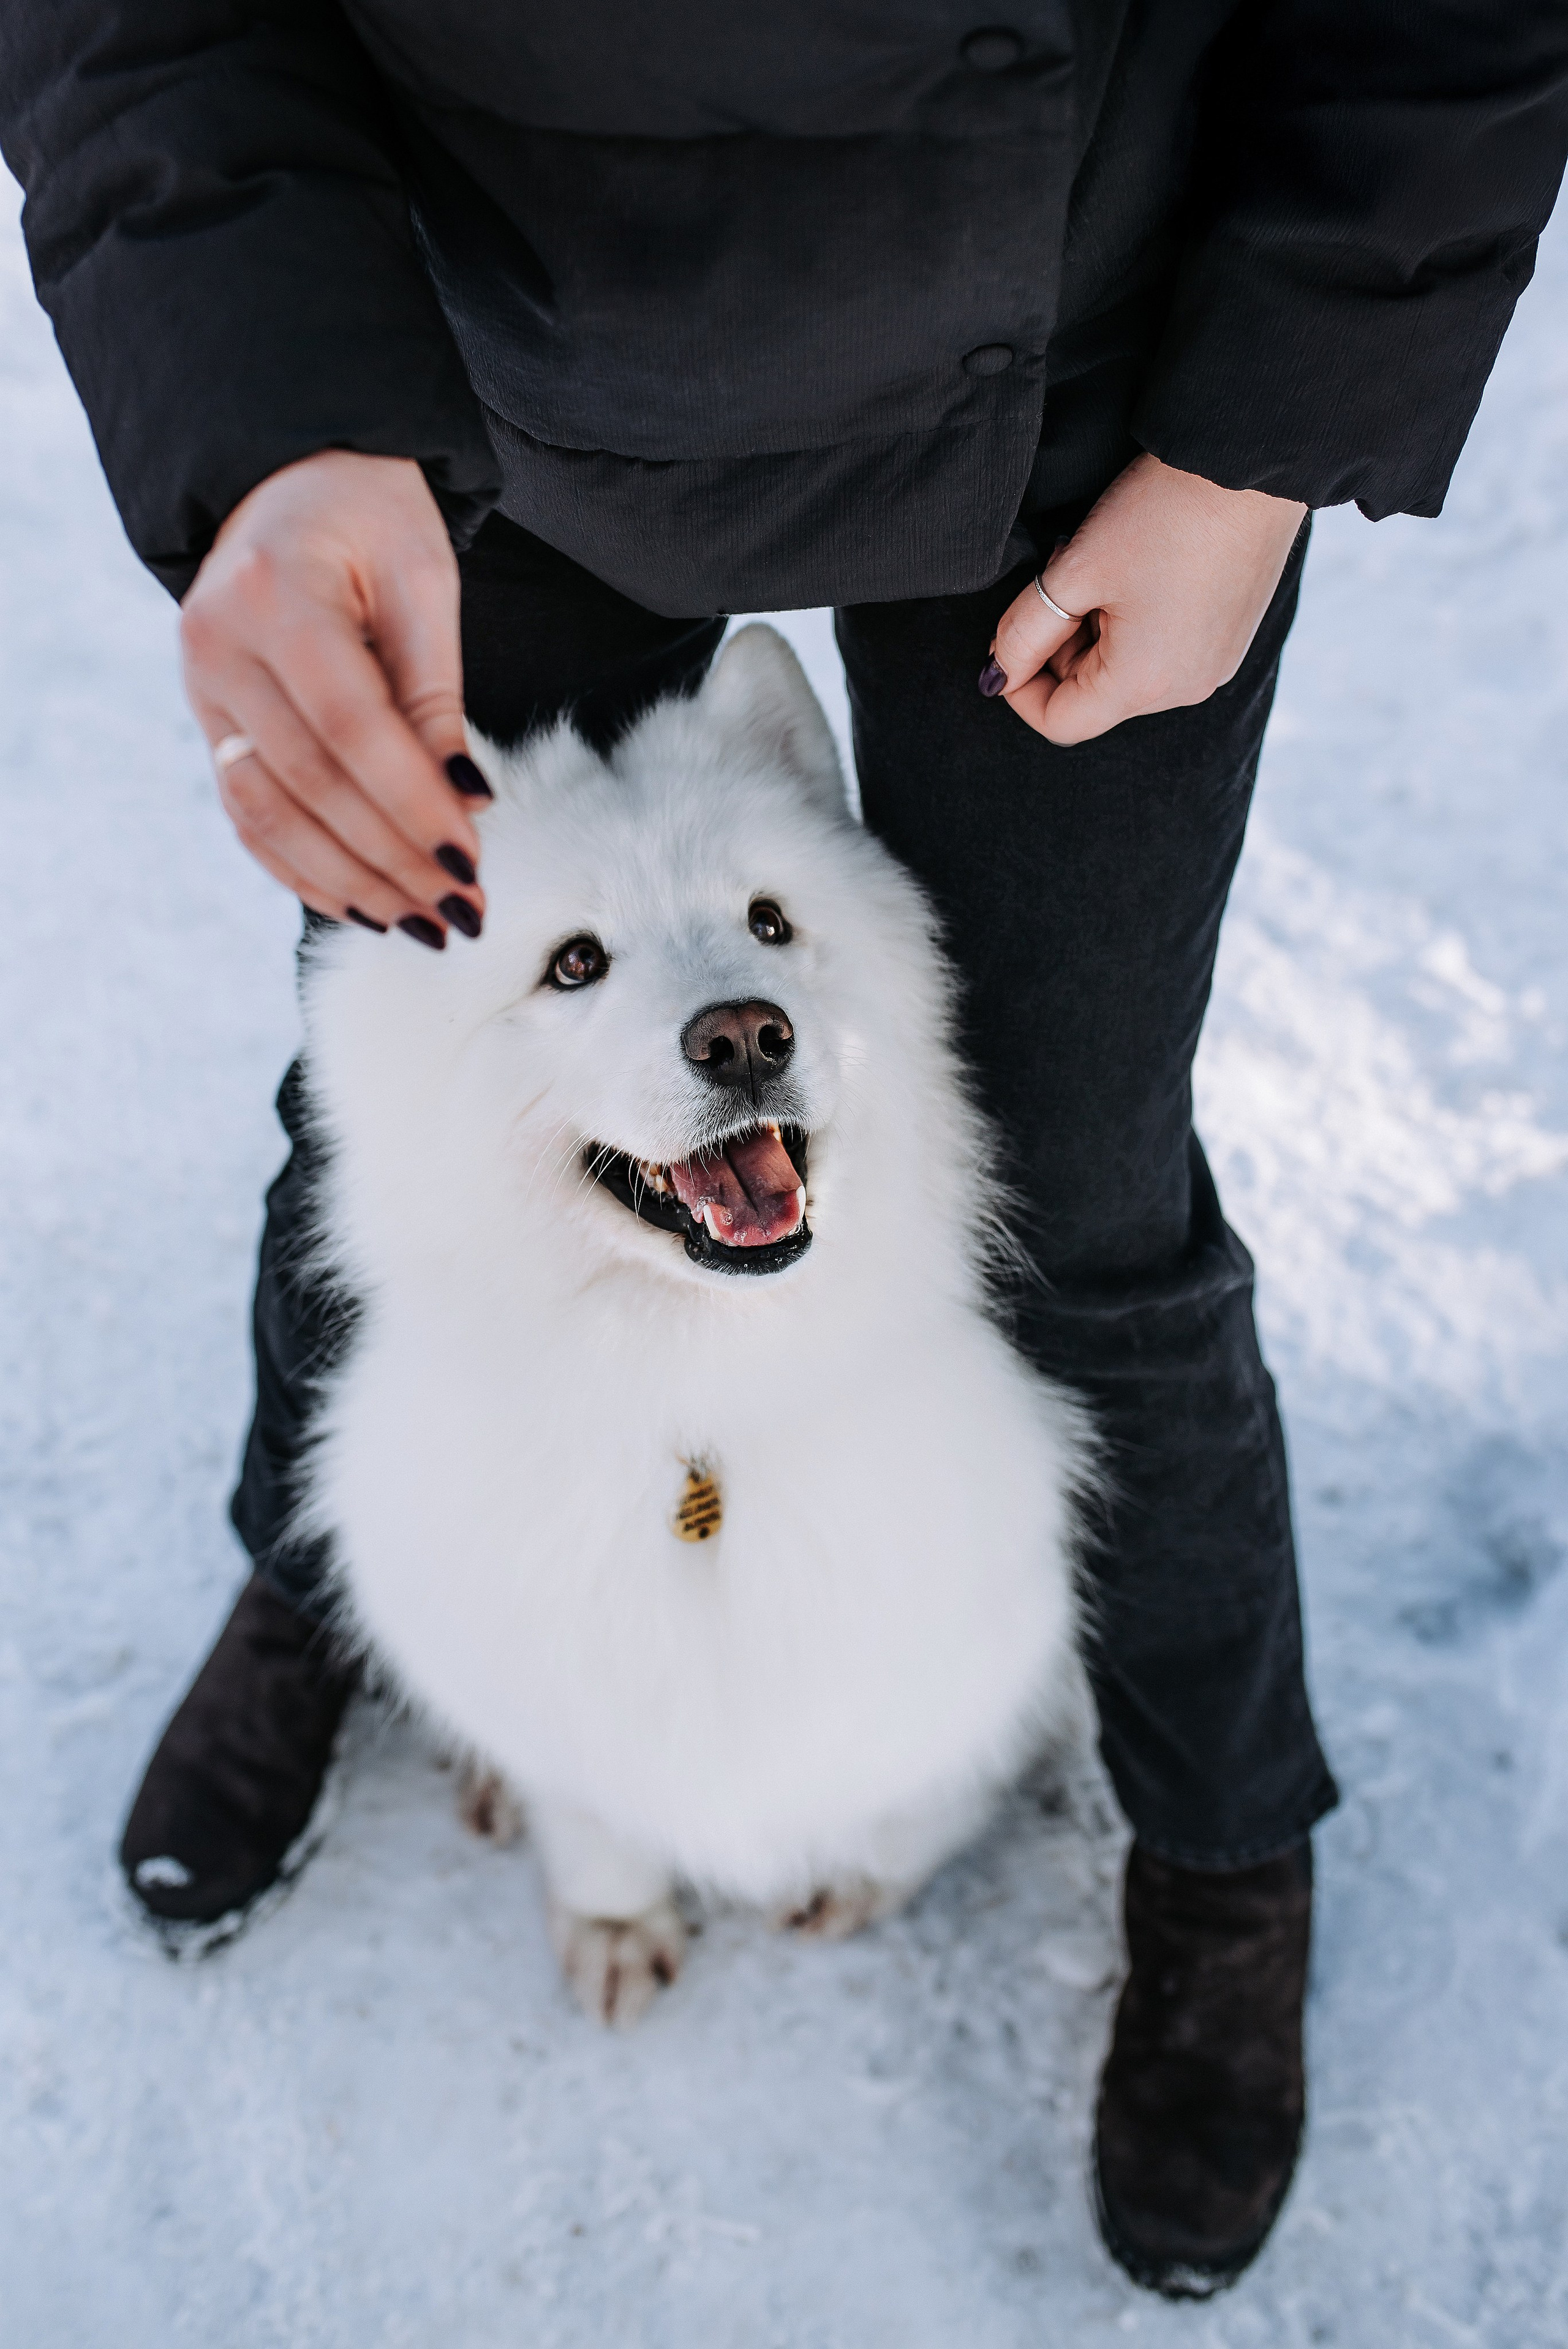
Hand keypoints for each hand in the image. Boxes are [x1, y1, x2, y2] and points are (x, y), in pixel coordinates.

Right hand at [180, 451, 487, 945]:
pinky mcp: (207, 723)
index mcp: (274, 593)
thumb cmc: (369, 518)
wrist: (291, 478)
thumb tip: (466, 799)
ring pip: (269, 815)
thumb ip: (435, 693)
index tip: (469, 860)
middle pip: (310, 782)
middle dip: (393, 858)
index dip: (411, 804)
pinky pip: (248, 817)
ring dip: (350, 881)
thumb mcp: (422, 580)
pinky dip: (305, 870)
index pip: (350, 726)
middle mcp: (218, 645)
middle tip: (463, 911)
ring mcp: (200, 689)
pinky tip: (364, 903)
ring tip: (422, 923)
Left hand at [979, 453, 1306, 744]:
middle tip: (1063, 581)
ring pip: (1127, 672)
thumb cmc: (1162, 513)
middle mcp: (1186, 688)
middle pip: (1094, 695)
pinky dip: (1135, 624)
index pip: (1060, 722)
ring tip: (1106, 568)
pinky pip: (1164, 651)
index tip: (1007, 642)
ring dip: (1098, 632)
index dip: (1019, 688)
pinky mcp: (1230, 638)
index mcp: (1144, 683)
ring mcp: (1215, 665)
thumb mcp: (1074, 572)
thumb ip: (1024, 633)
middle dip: (1062, 650)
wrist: (1250, 461)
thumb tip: (998, 673)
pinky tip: (1140, 570)